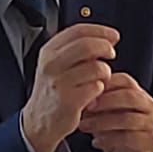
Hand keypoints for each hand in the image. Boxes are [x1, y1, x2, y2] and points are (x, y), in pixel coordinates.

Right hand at [22, 24, 119, 151]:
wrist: (39, 121)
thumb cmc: (53, 90)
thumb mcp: (55, 63)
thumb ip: (74, 48)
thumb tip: (105, 37)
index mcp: (49, 51)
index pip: (78, 30)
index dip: (100, 30)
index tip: (112, 35)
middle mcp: (51, 65)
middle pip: (88, 45)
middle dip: (106, 48)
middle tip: (111, 54)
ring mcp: (60, 83)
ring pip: (97, 67)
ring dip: (105, 73)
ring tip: (99, 80)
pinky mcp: (70, 100)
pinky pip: (97, 87)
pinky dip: (100, 90)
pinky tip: (93, 94)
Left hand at [79, 72, 152, 151]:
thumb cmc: (116, 131)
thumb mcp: (105, 114)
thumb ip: (96, 103)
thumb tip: (77, 94)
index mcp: (139, 93)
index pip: (125, 80)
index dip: (105, 83)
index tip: (85, 90)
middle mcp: (149, 106)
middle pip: (129, 96)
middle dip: (104, 101)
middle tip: (85, 107)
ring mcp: (152, 124)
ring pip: (128, 118)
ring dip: (102, 122)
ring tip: (84, 127)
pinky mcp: (150, 141)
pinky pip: (129, 138)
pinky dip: (109, 140)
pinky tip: (95, 143)